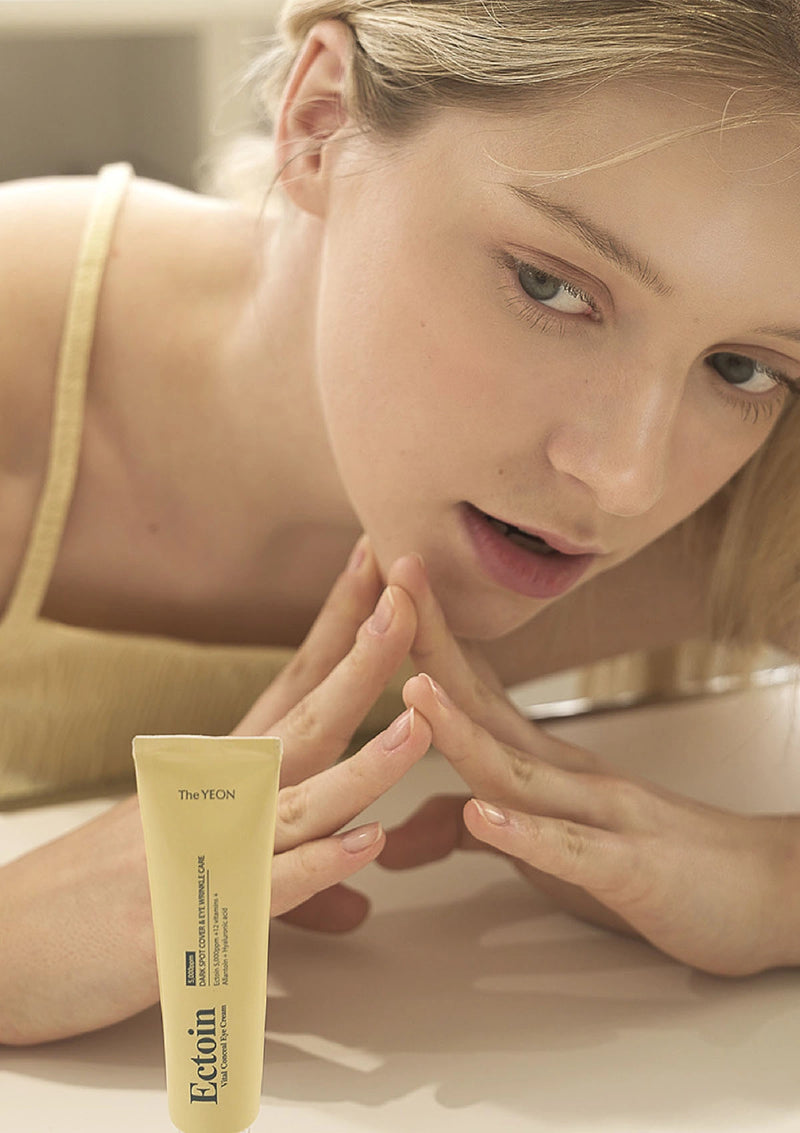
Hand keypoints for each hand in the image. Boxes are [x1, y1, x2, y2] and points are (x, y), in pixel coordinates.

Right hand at [1, 539, 430, 1043]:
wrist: (5, 949)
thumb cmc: (106, 900)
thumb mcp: (203, 870)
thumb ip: (295, 882)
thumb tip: (359, 901)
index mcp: (221, 771)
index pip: (294, 683)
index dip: (338, 625)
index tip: (375, 563)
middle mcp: (216, 795)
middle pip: (304, 717)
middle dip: (361, 656)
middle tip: (406, 592)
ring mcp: (202, 849)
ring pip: (298, 800)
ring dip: (363, 762)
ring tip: (419, 724)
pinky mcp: (186, 917)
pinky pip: (264, 889)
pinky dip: (316, 867)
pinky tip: (365, 843)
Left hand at [383, 554, 799, 975]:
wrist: (769, 892)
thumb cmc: (647, 863)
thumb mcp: (544, 851)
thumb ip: (470, 838)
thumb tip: (397, 833)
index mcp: (546, 763)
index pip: (475, 691)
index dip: (426, 639)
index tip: (383, 583)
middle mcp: (569, 774)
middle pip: (488, 708)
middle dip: (434, 647)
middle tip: (392, 580)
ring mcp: (604, 816)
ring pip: (521, 771)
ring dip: (464, 731)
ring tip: (414, 690)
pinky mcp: (632, 870)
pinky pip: (574, 852)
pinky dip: (526, 835)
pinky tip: (484, 817)